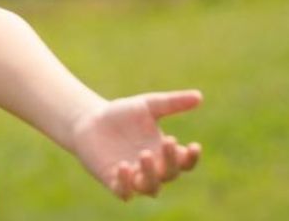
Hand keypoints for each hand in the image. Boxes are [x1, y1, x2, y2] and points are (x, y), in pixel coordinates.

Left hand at [67, 89, 203, 200]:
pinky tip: (123, 166)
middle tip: (167, 140)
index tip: (193, 145)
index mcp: (163, 152)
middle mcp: (152, 168)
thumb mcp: (147, 105)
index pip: (185, 162)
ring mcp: (134, 177)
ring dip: (151, 174)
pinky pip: (124, 192)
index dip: (192, 157)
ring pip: (150, 188)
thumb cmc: (122, 114)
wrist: (89, 120)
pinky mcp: (113, 181)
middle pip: (170, 174)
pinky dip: (126, 184)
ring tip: (144, 154)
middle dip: (171, 160)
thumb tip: (199, 97)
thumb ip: (172, 103)